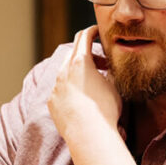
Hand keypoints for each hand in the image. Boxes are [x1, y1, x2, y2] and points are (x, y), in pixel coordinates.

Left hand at [48, 26, 121, 140]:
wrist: (88, 133)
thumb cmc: (105, 109)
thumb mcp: (114, 85)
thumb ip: (108, 73)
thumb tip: (106, 70)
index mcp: (81, 61)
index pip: (84, 37)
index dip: (91, 31)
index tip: (97, 31)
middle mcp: (64, 71)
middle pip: (73, 52)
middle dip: (86, 54)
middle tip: (100, 62)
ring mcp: (56, 86)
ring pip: (64, 71)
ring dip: (77, 72)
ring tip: (91, 82)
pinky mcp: (52, 101)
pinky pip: (60, 89)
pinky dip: (69, 89)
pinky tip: (80, 100)